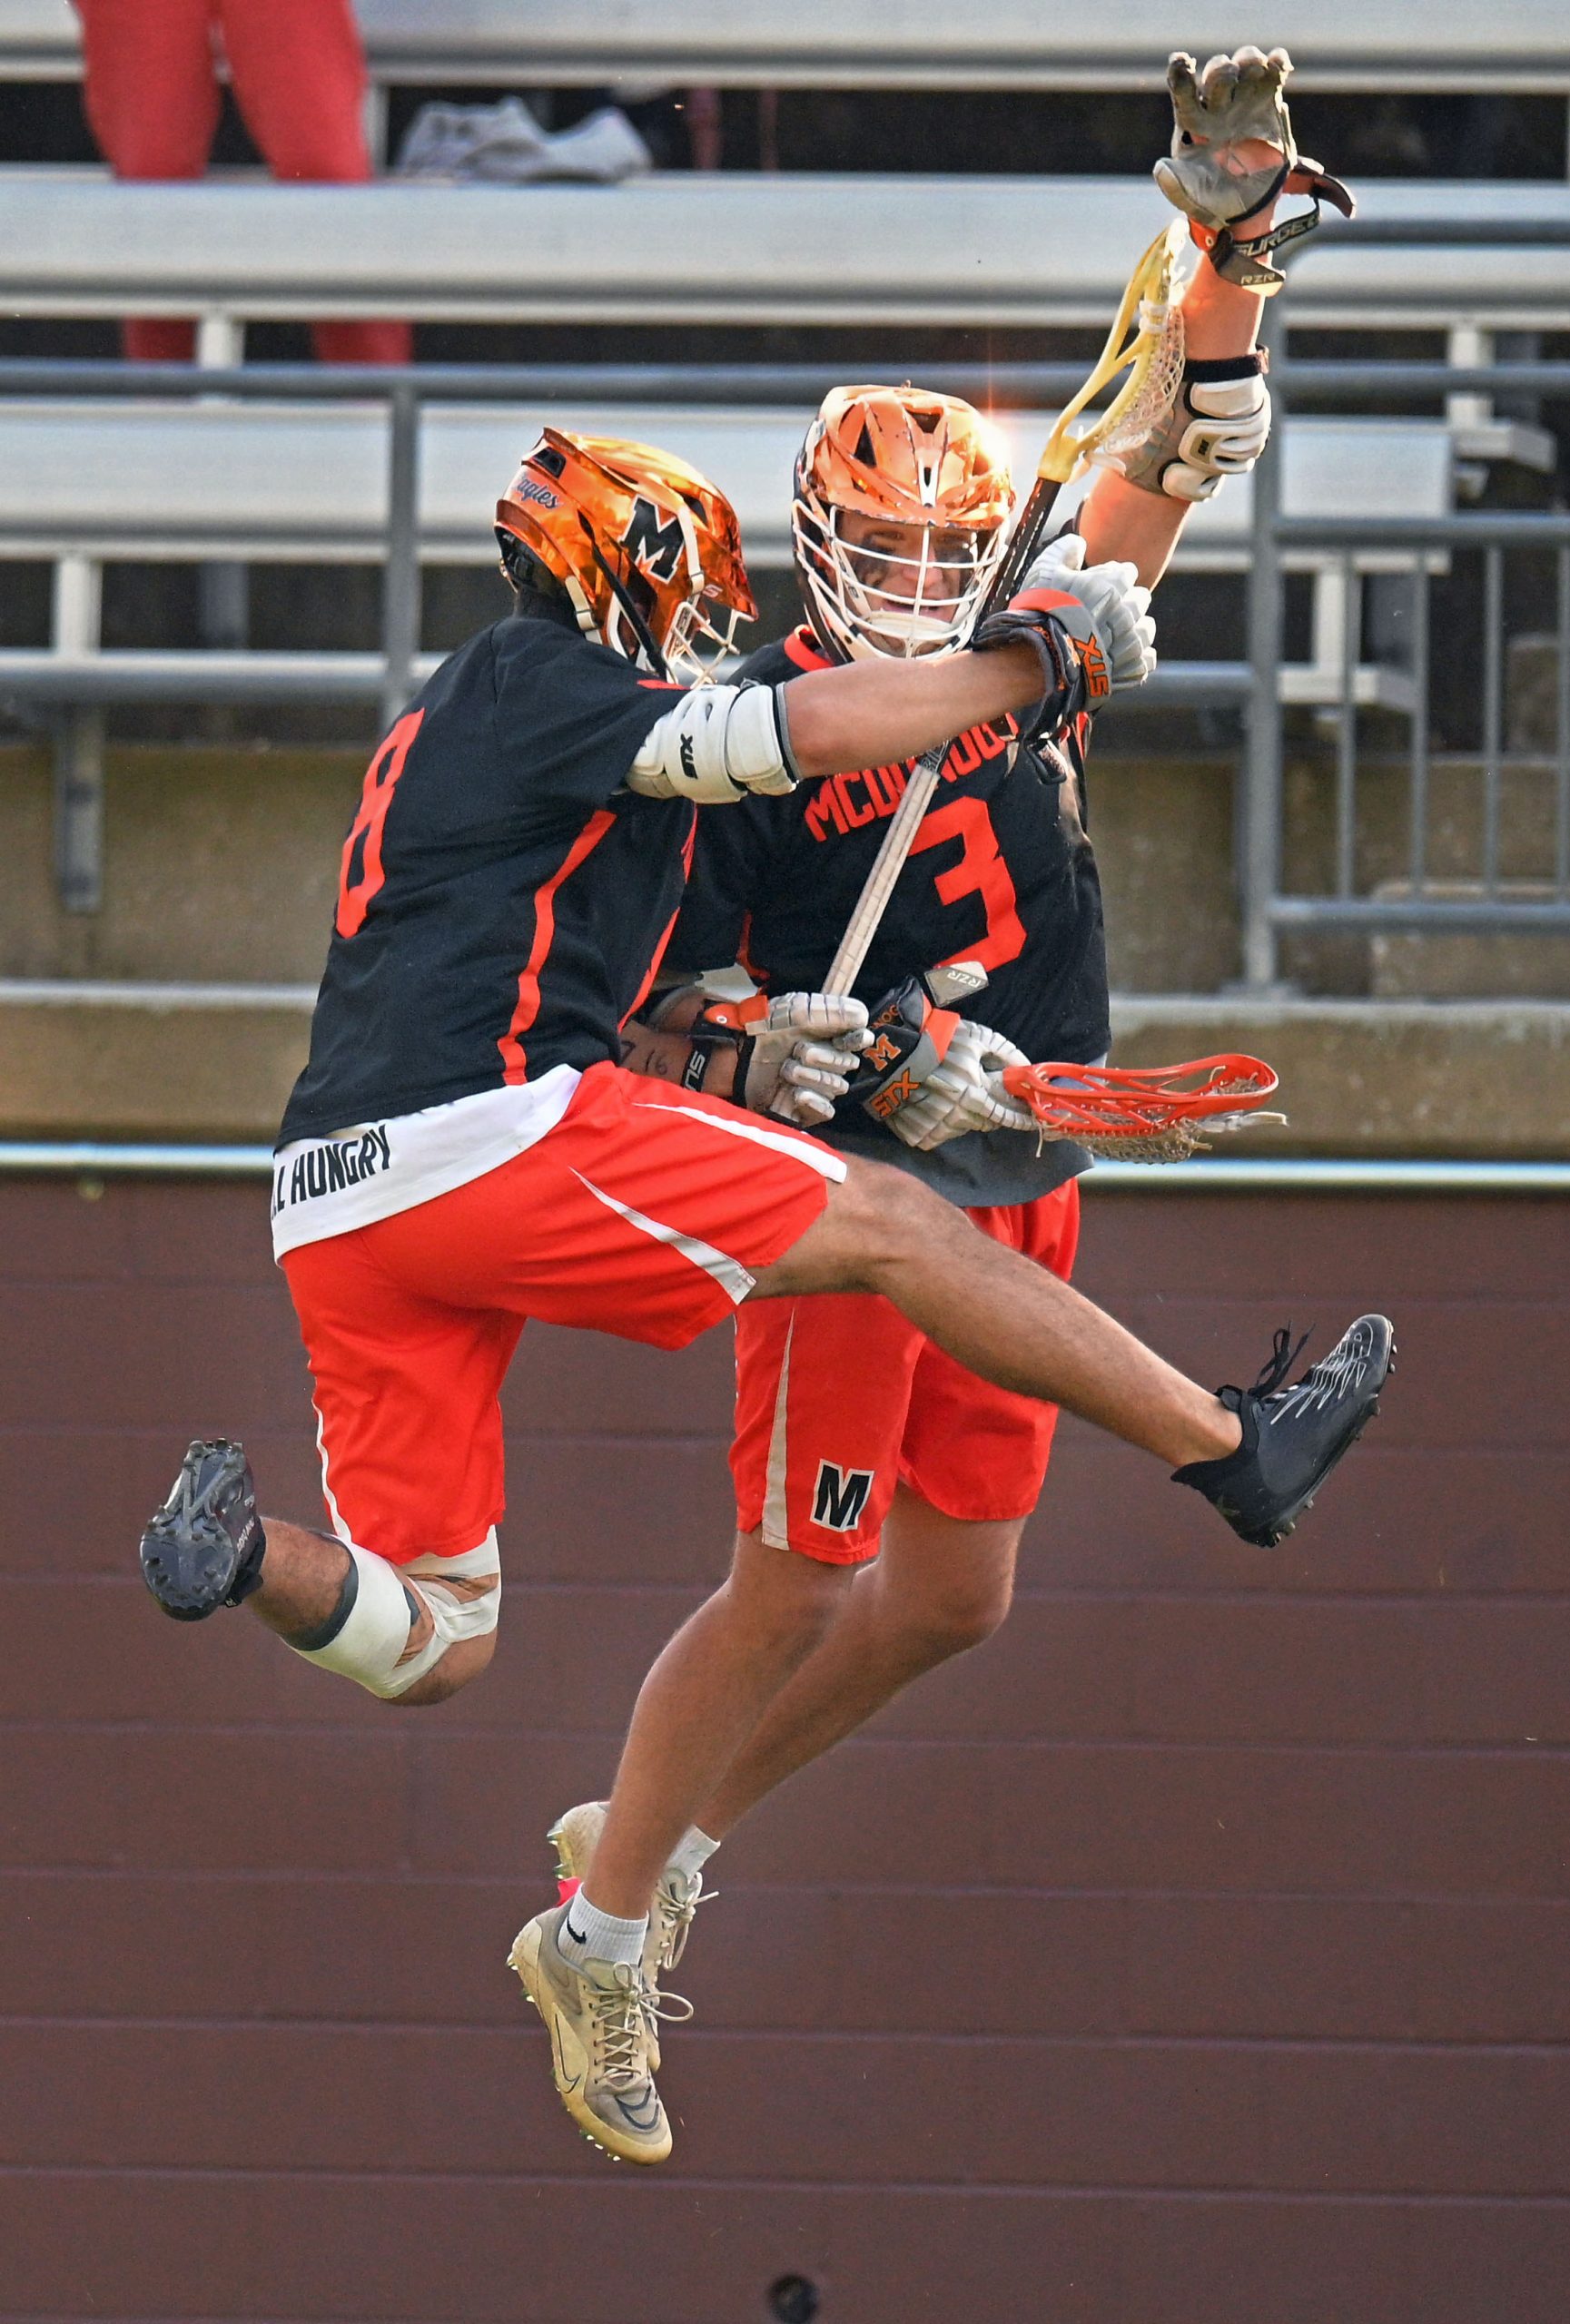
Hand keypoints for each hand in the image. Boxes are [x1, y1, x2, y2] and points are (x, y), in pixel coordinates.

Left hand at [700, 991, 869, 1123]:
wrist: (736, 1056)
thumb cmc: (765, 1029)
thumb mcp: (797, 1010)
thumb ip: (833, 1011)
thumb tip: (863, 1016)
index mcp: (830, 1035)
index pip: (859, 1039)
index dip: (856, 1039)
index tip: (844, 1038)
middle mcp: (828, 1060)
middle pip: (848, 1064)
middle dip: (823, 1058)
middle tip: (798, 1051)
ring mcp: (819, 1085)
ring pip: (836, 1086)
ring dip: (811, 1076)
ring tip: (786, 1069)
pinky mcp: (807, 1107)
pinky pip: (826, 1110)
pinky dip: (813, 1101)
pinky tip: (796, 1093)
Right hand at [888, 1017, 1034, 1149]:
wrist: (891, 1050)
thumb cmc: (939, 1040)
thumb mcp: (978, 1038)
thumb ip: (1007, 1054)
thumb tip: (1028, 1069)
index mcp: (975, 1096)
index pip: (1007, 1117)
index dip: (1022, 1119)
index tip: (1032, 1119)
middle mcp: (958, 1117)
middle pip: (987, 1123)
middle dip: (990, 1109)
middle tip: (981, 1092)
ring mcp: (936, 1127)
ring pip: (964, 1127)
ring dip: (965, 1114)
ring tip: (951, 1091)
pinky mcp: (917, 1134)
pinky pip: (940, 1134)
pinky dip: (941, 1121)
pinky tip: (933, 1101)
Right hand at [1018, 534, 1156, 687]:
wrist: (1042, 658)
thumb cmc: (1042, 612)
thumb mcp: (1044, 571)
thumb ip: (1063, 551)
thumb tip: (1079, 542)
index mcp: (1113, 583)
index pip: (1127, 572)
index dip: (1113, 579)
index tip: (1100, 588)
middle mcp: (1129, 609)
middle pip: (1140, 598)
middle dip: (1126, 603)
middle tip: (1104, 613)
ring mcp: (1133, 640)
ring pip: (1146, 628)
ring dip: (1134, 630)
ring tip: (1113, 637)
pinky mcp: (1133, 666)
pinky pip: (1146, 658)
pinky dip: (1135, 658)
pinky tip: (1117, 657)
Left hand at [1155, 47, 1297, 231]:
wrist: (1247, 208)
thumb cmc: (1212, 199)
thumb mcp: (1191, 197)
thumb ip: (1174, 185)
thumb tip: (1160, 169)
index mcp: (1193, 122)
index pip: (1183, 93)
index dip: (1180, 76)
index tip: (1179, 62)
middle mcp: (1217, 106)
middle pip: (1217, 73)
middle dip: (1221, 71)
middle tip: (1229, 77)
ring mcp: (1244, 101)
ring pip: (1245, 66)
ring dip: (1249, 60)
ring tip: (1256, 67)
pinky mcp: (1269, 104)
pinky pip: (1273, 76)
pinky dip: (1277, 64)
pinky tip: (1279, 62)